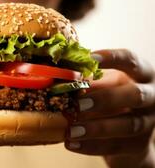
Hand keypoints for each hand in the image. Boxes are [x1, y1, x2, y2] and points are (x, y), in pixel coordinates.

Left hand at [64, 49, 154, 166]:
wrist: (126, 137)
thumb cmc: (111, 101)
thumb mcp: (103, 86)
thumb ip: (89, 81)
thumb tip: (60, 76)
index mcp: (139, 74)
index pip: (130, 60)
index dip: (112, 58)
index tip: (90, 58)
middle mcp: (150, 96)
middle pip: (135, 95)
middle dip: (106, 98)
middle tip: (79, 104)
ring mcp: (148, 122)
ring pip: (128, 125)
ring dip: (97, 128)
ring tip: (70, 130)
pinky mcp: (139, 146)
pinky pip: (117, 146)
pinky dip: (92, 146)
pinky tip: (71, 143)